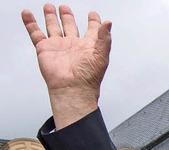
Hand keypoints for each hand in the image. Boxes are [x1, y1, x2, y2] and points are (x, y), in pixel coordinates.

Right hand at [21, 3, 111, 128]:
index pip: (92, 30)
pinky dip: (30, 23)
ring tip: (49, 7)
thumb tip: (108, 23)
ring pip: (53, 27)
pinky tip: (28, 14)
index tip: (93, 15)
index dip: (93, 22)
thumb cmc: (88, 77)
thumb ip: (104, 38)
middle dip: (67, 16)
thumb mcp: (101, 56)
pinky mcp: (44, 49)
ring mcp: (58, 46)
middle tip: (65, 7)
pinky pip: (35, 33)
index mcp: (88, 46)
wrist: (72, 88)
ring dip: (51, 17)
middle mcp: (73, 45)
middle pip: (69, 26)